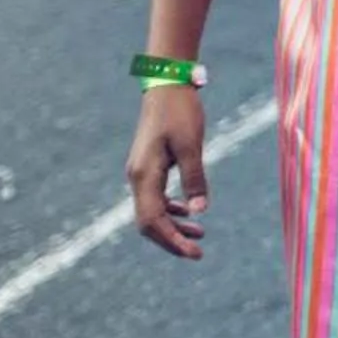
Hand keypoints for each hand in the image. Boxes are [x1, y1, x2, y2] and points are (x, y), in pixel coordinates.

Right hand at [126, 86, 209, 258]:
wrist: (167, 85)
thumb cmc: (180, 112)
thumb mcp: (191, 145)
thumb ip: (194, 179)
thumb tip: (199, 212)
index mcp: (144, 175)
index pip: (152, 221)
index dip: (172, 240)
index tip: (195, 253)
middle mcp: (137, 177)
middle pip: (148, 222)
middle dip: (171, 240)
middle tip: (198, 252)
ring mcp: (141, 172)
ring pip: (152, 211)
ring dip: (173, 227)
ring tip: (200, 235)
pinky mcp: (149, 166)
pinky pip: (155, 198)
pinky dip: (171, 210)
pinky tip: (188, 214)